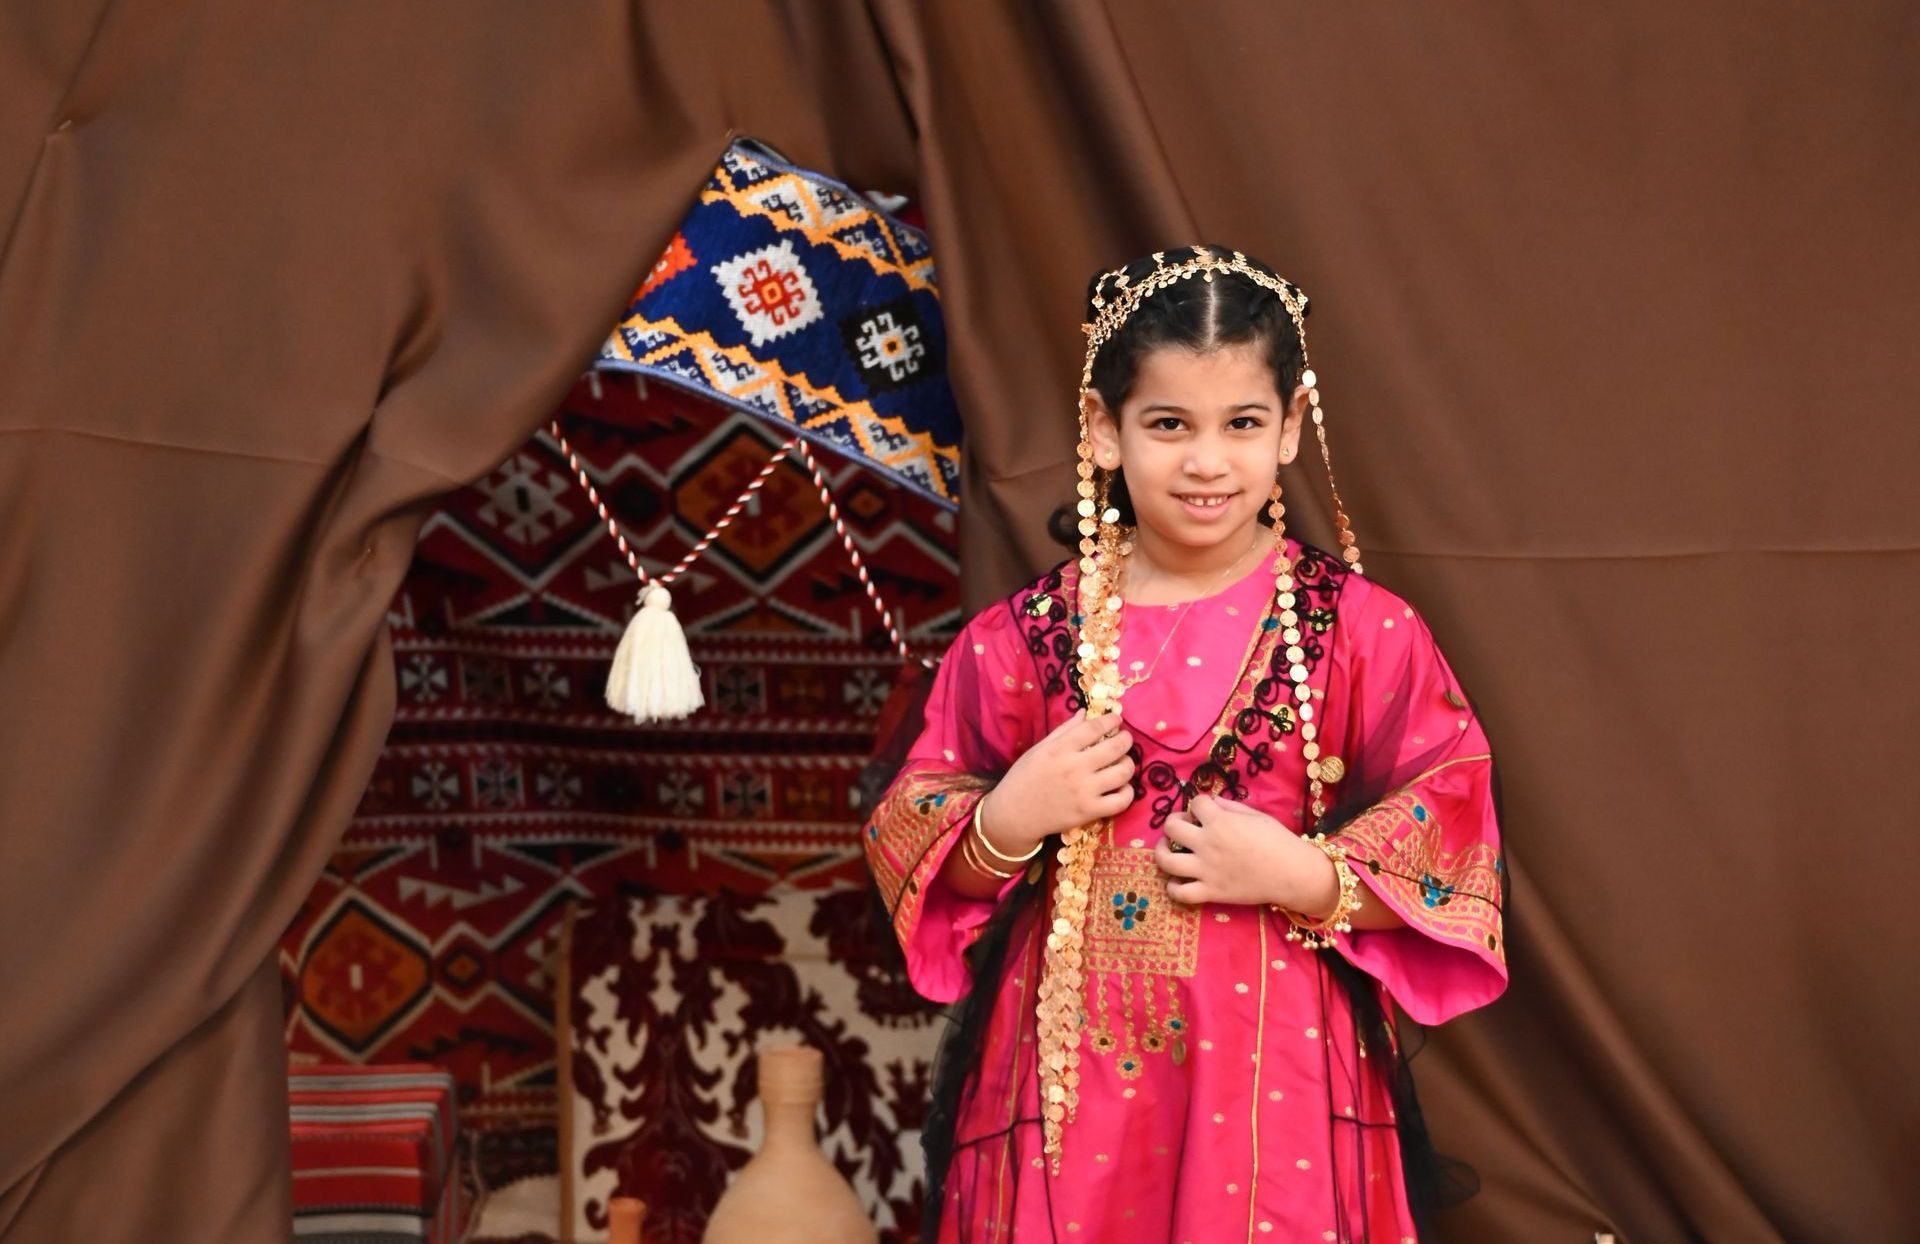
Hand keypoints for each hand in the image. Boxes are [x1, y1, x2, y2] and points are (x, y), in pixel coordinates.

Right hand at [980, 710, 1135, 855]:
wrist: (1014, 815)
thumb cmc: (1023, 778)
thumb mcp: (1039, 749)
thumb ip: (1064, 730)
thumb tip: (1085, 713)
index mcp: (1060, 749)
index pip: (1094, 728)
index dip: (1111, 720)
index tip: (1117, 719)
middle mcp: (1074, 767)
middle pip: (1114, 748)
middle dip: (1126, 740)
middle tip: (1125, 739)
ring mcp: (1084, 791)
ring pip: (1122, 773)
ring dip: (1128, 764)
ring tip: (1124, 762)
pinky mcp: (1089, 812)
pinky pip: (1121, 800)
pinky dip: (1127, 792)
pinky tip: (1121, 787)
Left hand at [1153, 794, 1339, 911]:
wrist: (1293, 873)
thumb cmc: (1279, 841)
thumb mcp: (1256, 815)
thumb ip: (1230, 807)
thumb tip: (1212, 802)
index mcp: (1220, 821)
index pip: (1195, 803)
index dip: (1199, 804)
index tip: (1205, 810)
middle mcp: (1207, 843)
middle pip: (1171, 826)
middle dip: (1174, 822)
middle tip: (1184, 827)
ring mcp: (1206, 870)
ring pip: (1165, 861)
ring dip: (1160, 853)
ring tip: (1167, 851)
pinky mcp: (1210, 892)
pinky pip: (1180, 893)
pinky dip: (1173, 888)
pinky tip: (1177, 881)